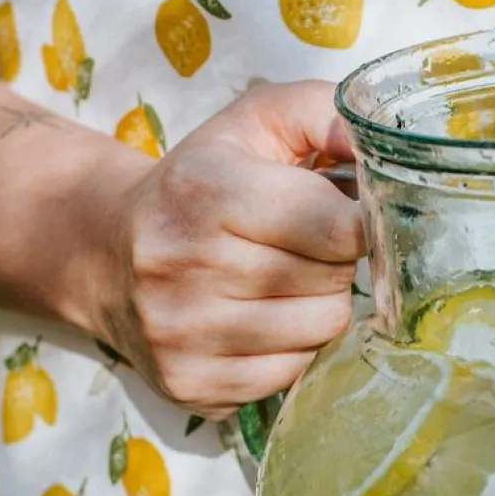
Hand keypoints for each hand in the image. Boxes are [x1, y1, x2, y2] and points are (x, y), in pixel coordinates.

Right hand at [99, 80, 363, 418]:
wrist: (108, 250)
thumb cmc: (203, 178)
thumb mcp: (256, 121)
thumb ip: (327, 113)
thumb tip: (386, 148)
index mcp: (203, 187)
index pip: (337, 227)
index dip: (358, 220)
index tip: (343, 210)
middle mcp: (182, 262)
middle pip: (333, 280)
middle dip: (336, 259)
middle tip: (306, 244)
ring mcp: (180, 332)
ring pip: (321, 331)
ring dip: (320, 304)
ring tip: (284, 278)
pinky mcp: (187, 383)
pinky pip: (291, 375)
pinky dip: (292, 347)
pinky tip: (262, 317)